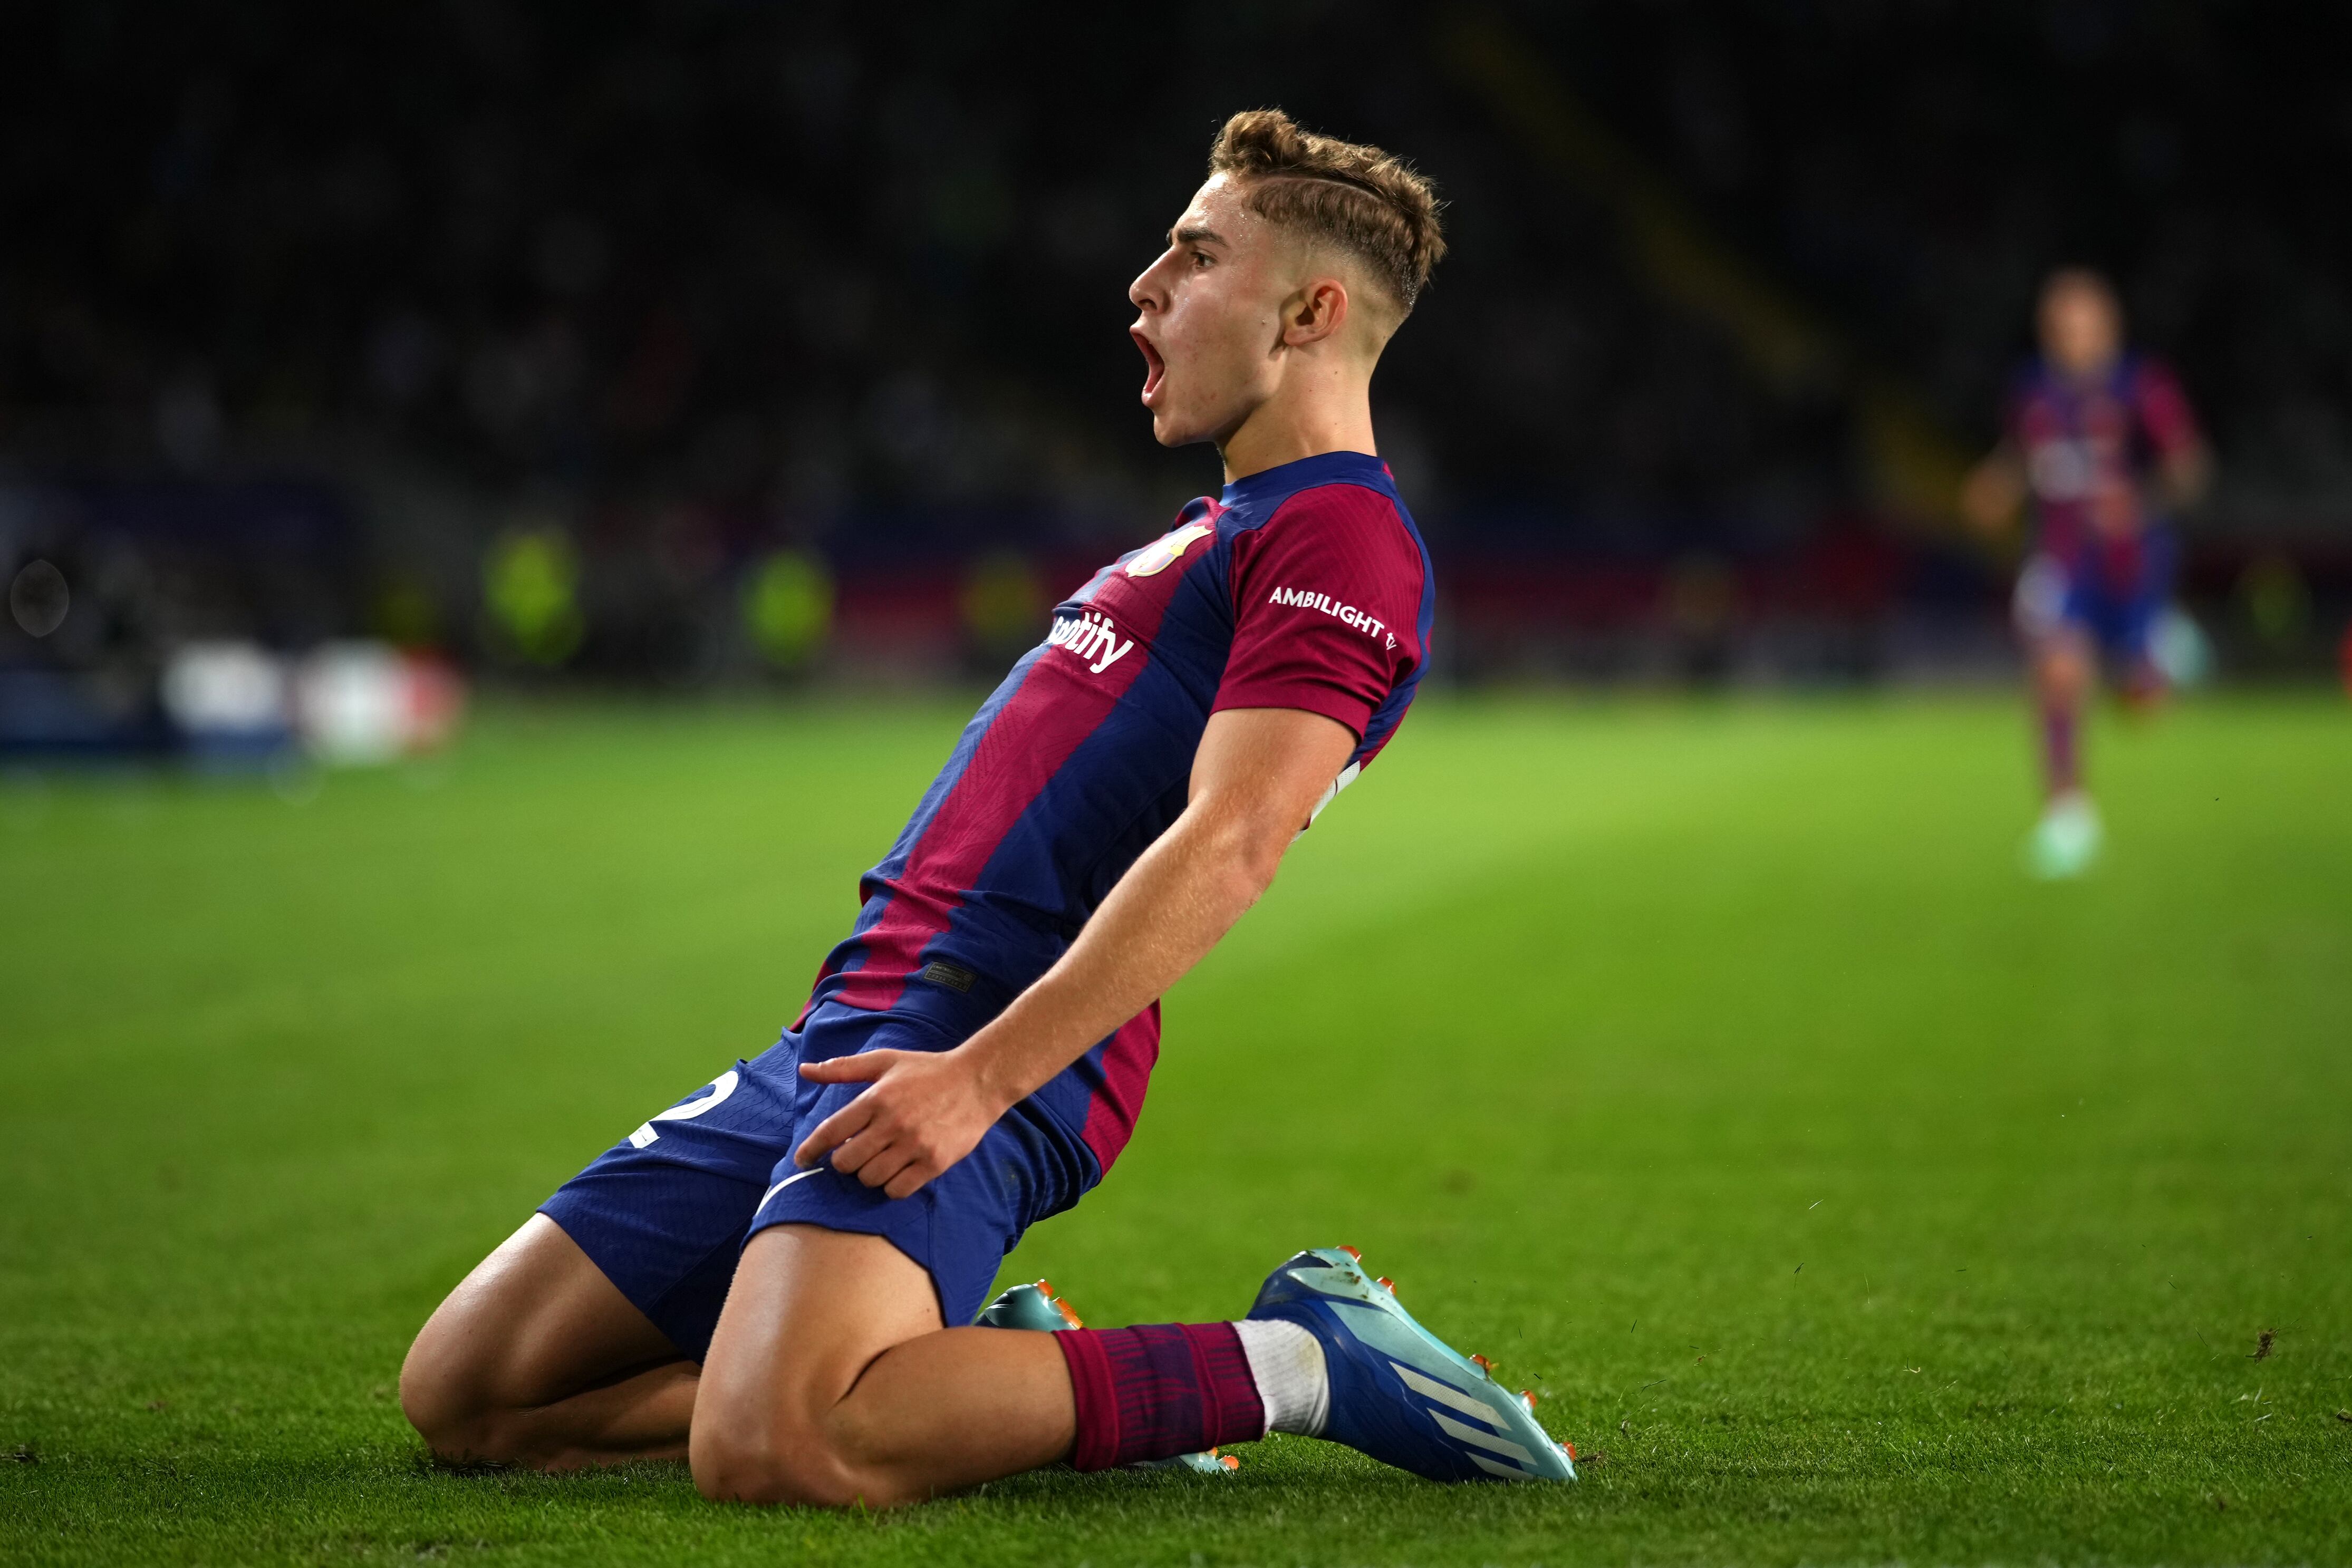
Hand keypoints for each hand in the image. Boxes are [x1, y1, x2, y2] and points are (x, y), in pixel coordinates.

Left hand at [791, 1048, 1003, 1198]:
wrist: (978, 1081)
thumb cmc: (927, 1071)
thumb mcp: (885, 1061)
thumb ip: (843, 1069)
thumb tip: (805, 1070)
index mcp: (877, 1099)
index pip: (831, 1132)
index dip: (810, 1150)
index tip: (802, 1159)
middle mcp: (893, 1124)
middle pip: (847, 1162)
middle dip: (844, 1161)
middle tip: (855, 1153)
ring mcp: (914, 1146)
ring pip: (870, 1178)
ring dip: (868, 1174)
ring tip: (879, 1159)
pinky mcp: (934, 1163)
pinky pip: (898, 1190)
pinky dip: (891, 1185)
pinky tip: (897, 1170)